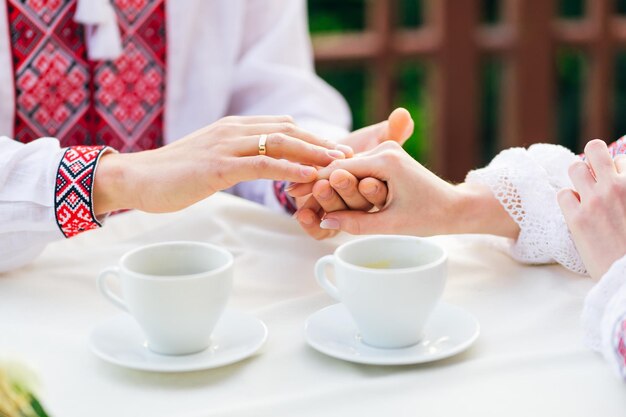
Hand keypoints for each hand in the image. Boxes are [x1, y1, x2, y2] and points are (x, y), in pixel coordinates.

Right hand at [93, 115, 348, 213]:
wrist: (137, 178)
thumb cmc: (174, 174)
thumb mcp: (212, 158)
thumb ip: (237, 156)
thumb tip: (260, 163)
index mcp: (234, 128)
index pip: (283, 126)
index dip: (312, 138)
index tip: (335, 151)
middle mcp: (234, 130)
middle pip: (289, 130)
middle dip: (322, 143)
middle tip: (349, 156)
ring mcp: (227, 145)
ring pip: (281, 143)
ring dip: (314, 153)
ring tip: (339, 164)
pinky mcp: (219, 165)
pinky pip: (262, 163)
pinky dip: (290, 167)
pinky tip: (309, 175)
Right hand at [306, 141, 518, 237]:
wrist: (457, 207)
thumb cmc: (430, 217)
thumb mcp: (390, 224)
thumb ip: (355, 223)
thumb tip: (324, 223)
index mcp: (386, 160)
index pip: (340, 169)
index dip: (315, 183)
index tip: (293, 194)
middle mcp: (386, 150)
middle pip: (342, 165)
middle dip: (317, 180)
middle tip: (291, 193)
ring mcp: (388, 151)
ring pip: (349, 166)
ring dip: (329, 180)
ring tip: (304, 192)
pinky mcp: (389, 158)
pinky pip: (359, 168)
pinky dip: (343, 180)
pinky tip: (324, 189)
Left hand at [557, 139, 625, 279]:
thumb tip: (621, 180)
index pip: (621, 157)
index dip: (617, 169)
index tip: (616, 180)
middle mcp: (617, 187)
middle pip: (595, 149)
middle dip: (594, 158)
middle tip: (595, 175)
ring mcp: (595, 201)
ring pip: (575, 168)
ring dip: (578, 177)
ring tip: (584, 191)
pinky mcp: (577, 219)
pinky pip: (563, 194)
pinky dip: (568, 200)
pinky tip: (576, 210)